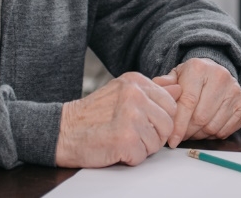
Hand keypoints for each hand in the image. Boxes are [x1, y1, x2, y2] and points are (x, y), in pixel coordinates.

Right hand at [54, 72, 180, 167]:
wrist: (61, 131)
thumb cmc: (92, 115)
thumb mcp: (122, 94)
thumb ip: (152, 92)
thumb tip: (180, 89)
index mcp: (136, 82)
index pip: (170, 105)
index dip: (159, 121)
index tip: (142, 124)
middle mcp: (135, 95)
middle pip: (167, 125)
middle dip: (153, 136)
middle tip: (131, 135)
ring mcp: (130, 116)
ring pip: (157, 142)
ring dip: (141, 148)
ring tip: (121, 140)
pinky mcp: (125, 138)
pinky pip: (142, 156)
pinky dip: (129, 158)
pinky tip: (114, 148)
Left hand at [153, 58, 240, 147]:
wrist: (214, 72)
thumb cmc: (191, 78)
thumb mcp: (174, 77)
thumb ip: (163, 86)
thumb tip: (158, 95)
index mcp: (199, 68)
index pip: (188, 103)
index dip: (178, 124)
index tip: (172, 140)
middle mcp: (220, 76)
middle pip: (201, 117)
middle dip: (187, 132)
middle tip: (180, 135)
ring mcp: (235, 90)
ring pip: (213, 126)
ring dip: (200, 135)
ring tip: (193, 130)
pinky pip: (226, 129)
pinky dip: (214, 134)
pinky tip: (207, 127)